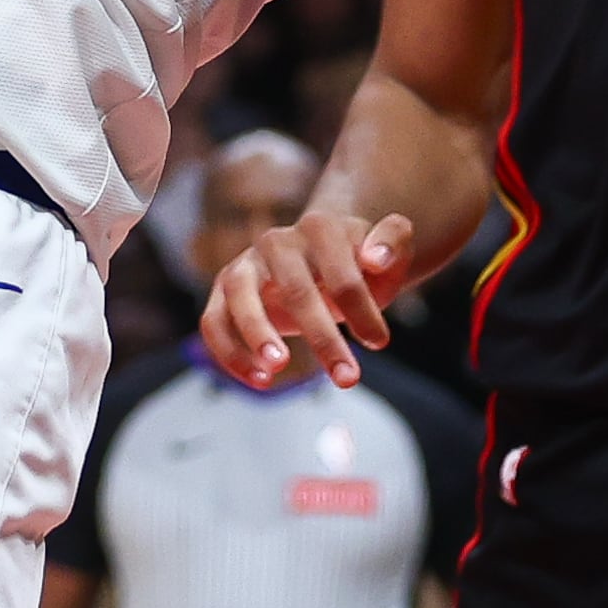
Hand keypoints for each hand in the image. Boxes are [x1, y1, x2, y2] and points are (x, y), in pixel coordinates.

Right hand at [202, 209, 422, 389]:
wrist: (319, 257)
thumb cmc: (358, 263)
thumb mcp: (389, 249)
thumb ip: (394, 242)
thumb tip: (374, 259)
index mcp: (320, 227)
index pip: (342, 273)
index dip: (362, 311)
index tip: (380, 342)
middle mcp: (276, 242)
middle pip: (296, 290)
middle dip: (323, 338)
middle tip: (348, 379)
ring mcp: (245, 265)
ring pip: (238, 295)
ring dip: (256, 333)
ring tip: (278, 369)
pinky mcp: (222, 293)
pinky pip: (213, 321)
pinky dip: (228, 352)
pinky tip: (260, 381)